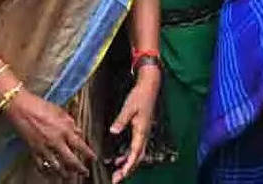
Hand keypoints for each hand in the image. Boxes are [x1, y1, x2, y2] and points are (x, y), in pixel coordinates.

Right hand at [4, 91, 94, 179]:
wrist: (20, 107)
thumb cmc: (40, 106)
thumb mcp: (60, 111)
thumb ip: (71, 123)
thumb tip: (79, 132)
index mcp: (64, 129)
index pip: (80, 145)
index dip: (88, 154)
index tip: (93, 159)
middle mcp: (55, 141)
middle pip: (70, 160)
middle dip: (79, 169)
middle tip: (85, 173)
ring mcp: (44, 148)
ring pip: (56, 167)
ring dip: (64, 174)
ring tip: (69, 177)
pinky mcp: (33, 151)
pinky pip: (41, 166)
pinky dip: (47, 172)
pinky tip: (51, 175)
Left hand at [109, 66, 160, 182]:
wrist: (149, 87)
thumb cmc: (139, 96)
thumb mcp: (129, 107)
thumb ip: (121, 120)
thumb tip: (113, 131)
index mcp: (141, 131)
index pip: (135, 153)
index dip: (128, 166)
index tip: (120, 175)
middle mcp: (144, 135)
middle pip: (137, 158)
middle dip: (127, 170)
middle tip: (116, 179)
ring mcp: (143, 133)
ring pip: (137, 155)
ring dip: (127, 165)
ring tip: (116, 173)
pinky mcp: (141, 130)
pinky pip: (135, 148)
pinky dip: (128, 156)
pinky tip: (119, 159)